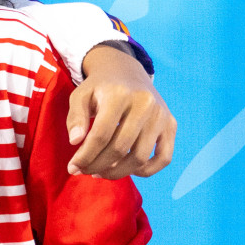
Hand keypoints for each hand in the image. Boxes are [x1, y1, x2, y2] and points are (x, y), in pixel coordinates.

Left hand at [68, 44, 175, 178]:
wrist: (127, 72)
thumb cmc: (100, 88)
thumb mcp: (80, 95)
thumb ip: (75, 117)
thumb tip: (75, 142)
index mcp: (119, 95)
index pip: (101, 135)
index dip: (85, 156)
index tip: (72, 167)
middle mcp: (145, 104)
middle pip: (119, 148)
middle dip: (97, 165)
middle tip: (84, 171)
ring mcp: (161, 116)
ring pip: (140, 157)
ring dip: (118, 172)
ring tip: (100, 173)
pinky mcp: (171, 125)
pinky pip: (164, 157)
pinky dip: (146, 170)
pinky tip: (127, 170)